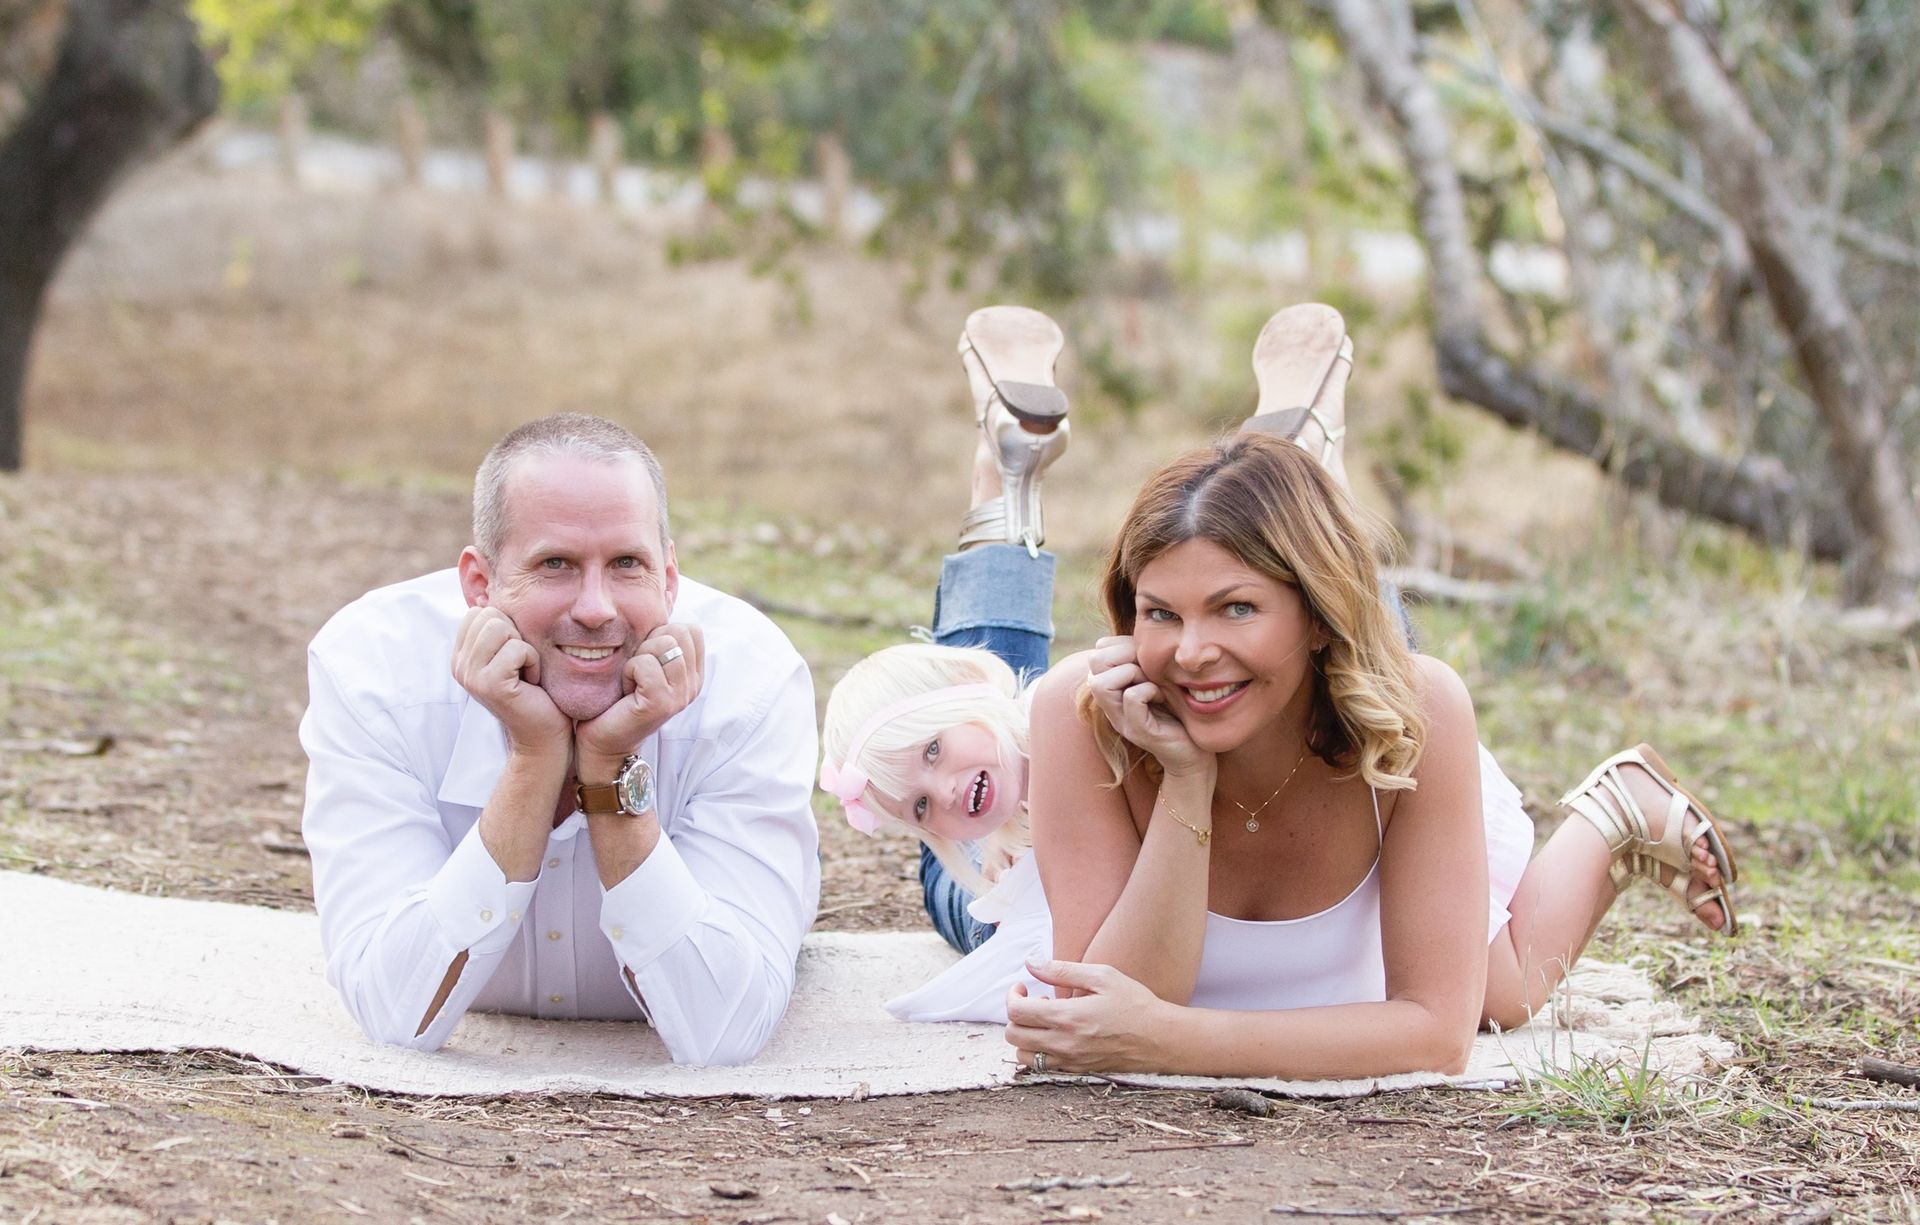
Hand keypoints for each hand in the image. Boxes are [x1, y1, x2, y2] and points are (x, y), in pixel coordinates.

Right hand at [451, 607, 569, 756]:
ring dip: (525, 648)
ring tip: (526, 672)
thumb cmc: (537, 690)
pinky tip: (531, 683)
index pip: (478, 612)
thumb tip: (486, 590)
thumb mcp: (514, 652)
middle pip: (490, 615)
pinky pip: (517, 648)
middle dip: (517, 635)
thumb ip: (500, 627)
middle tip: (522, 666)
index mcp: (461, 655)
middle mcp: (459, 665)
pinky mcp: (489, 685)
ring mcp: (470, 676)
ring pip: (500, 627)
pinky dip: (533, 662)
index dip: (507, 626)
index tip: (515, 656)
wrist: (546, 734)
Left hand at [574, 624, 705, 781]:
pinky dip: (628, 671)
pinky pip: (645, 664)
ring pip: (664, 645)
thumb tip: (669, 589)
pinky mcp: (662, 704)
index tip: (644, 659)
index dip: (661, 634)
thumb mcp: (642, 659)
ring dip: (637, 657)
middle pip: (677, 632)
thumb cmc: (616, 697)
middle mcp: (693, 685)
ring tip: (630, 680)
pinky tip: (625, 689)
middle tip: (635, 671)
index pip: (690, 629)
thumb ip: (656, 634)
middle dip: (648, 643)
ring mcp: (681, 696)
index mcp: (693, 674)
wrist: (600, 740)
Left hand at [1004, 959, 1170, 1074]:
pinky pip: (1042, 1067)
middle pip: (1013, 1035)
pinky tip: (1055, 1035)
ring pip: (1023, 1055)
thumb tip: (1030, 962)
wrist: (1161, 1039)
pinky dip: (1038, 1052)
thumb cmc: (1134, 1003)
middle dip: (1015, 1015)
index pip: (1016, 1011)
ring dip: (1024, 1035)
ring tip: (1044, 1020)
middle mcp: (1064, 1043)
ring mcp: (1070, 1061)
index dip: (1012, 995)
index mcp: (1067, 1017)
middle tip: (1034, 1001)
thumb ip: (1062, 970)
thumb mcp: (1102, 976)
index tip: (1024, 986)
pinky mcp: (1077, 1071)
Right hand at [1084, 636, 1210, 776]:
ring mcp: (1121, 720)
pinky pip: (1131, 698)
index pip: (1097, 653)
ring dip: (1132, 674)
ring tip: (1152, 684)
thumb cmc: (1179, 713)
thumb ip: (1144, 662)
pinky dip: (1148, 690)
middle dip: (1124, 657)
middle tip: (1148, 670)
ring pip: (1101, 683)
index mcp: (1113, 691)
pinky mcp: (1137, 731)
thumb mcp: (1159, 679)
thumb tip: (1137, 636)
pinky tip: (1162, 697)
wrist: (1195, 754)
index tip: (1145, 659)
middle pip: (1093, 663)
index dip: (1121, 647)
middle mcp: (1110, 706)